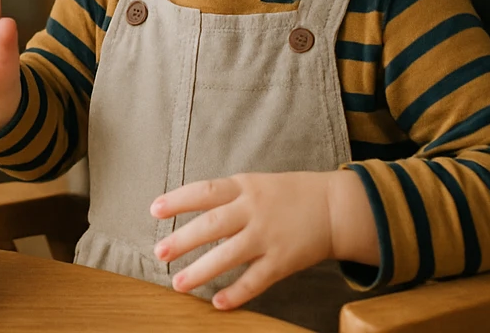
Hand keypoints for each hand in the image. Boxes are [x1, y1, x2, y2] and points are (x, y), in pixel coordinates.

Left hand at [151, 170, 378, 308]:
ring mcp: (268, 236)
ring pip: (229, 255)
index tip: (154, 210)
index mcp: (245, 187)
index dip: (178, 200)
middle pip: (212, 225)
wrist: (335, 208)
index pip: (205, 191)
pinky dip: (237, 293)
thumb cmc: (289, 196)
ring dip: (201, 271)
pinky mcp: (283, 261)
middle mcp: (254, 210)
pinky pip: (256, 280)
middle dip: (183, 239)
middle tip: (158, 253)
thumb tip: (192, 215)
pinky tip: (218, 303)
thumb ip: (228, 198)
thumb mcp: (257, 185)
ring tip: (178, 283)